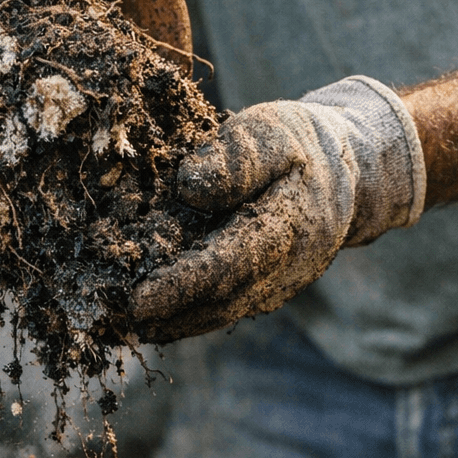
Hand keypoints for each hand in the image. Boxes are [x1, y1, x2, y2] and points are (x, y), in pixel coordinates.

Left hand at [132, 76, 425, 341]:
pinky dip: (183, 317)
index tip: (135, 299)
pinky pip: (222, 309)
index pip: (226, 267)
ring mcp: (276, 287)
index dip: (180, 286)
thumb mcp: (274, 131)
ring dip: (167, 324)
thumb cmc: (303, 144)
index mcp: (287, 228)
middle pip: (216, 302)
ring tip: (115, 326)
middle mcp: (283, 270)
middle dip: (161, 315)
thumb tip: (188, 189)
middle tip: (106, 319)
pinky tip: (145, 317)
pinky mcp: (265, 291)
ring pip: (218, 314)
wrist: (350, 173)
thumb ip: (235, 158)